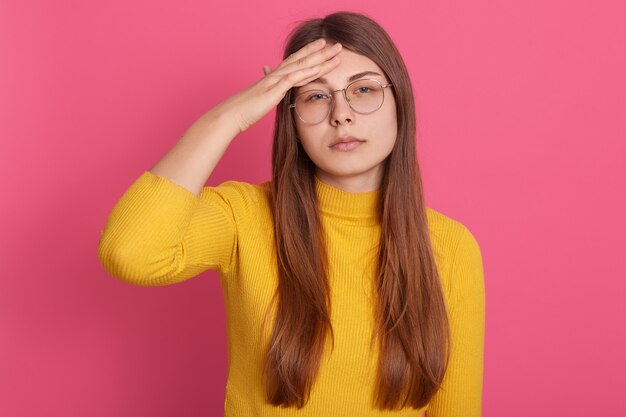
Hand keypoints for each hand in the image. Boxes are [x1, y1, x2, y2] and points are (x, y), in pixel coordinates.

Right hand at [216, 38, 341, 132]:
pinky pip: (291, 79)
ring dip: (319, 59)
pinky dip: (305, 73)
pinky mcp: (272, 91)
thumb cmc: (245, 110)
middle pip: (301, 59)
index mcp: (274, 77)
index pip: (295, 62)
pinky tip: (317, 69)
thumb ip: (271, 94)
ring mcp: (274, 81)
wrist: (230, 115)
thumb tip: (275, 93)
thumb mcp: (261, 100)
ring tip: (334, 52)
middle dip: (320, 52)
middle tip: (337, 45)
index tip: (323, 48)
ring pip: (300, 66)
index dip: (310, 53)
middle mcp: (275, 75)